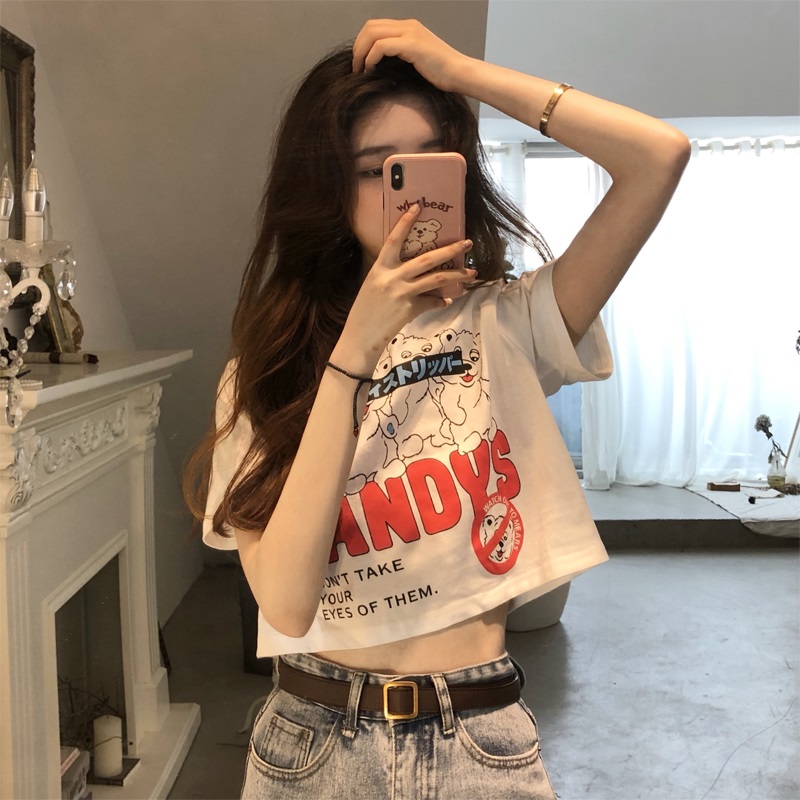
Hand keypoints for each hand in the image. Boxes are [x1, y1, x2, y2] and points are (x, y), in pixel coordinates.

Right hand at [331, 204, 475, 373]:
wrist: (360, 337)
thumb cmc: (365, 312)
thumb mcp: (374, 287)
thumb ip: (392, 276)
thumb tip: (417, 273)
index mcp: (380, 268)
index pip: (394, 240)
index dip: (406, 223)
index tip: (418, 207)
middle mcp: (392, 277)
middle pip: (427, 258)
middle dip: (450, 250)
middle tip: (467, 242)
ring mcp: (402, 292)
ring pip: (436, 279)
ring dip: (457, 275)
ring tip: (471, 272)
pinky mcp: (410, 308)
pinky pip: (432, 301)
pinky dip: (441, 301)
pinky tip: (447, 301)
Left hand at [352, 19, 471, 93]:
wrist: (459, 73)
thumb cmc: (441, 73)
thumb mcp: (418, 60)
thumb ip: (401, 56)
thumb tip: (381, 66)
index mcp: (408, 27)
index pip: (375, 26)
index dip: (362, 43)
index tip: (359, 62)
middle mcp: (408, 25)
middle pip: (370, 27)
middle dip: (358, 47)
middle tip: (356, 67)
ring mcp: (410, 33)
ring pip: (372, 34)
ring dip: (361, 52)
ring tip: (360, 70)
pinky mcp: (412, 44)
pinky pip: (381, 46)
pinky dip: (371, 58)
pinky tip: (371, 70)